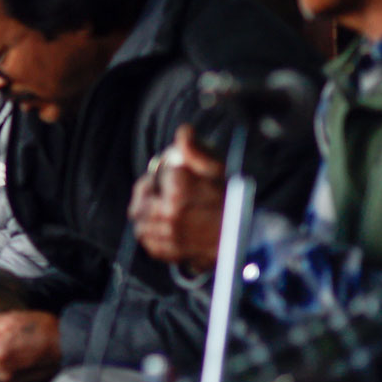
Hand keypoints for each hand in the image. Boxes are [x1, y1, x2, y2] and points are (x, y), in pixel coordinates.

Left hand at [0, 310, 60, 381]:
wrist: (66, 345)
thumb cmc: (42, 329)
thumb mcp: (12, 318)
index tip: (2, 331)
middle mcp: (1, 370)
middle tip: (9, 340)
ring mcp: (10, 380)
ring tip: (17, 349)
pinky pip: (4, 376)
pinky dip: (8, 369)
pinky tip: (21, 359)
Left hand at [129, 124, 227, 274]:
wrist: (241, 239)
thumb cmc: (231, 202)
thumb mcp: (217, 171)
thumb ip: (195, 149)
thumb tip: (183, 131)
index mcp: (179, 191)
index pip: (159, 169)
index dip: (167, 166)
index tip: (176, 170)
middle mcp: (168, 214)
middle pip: (142, 192)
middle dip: (150, 185)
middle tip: (161, 185)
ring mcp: (164, 235)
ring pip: (139, 214)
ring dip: (147, 206)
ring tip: (161, 203)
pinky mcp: (164, 251)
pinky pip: (145, 236)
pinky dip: (150, 227)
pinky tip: (162, 222)